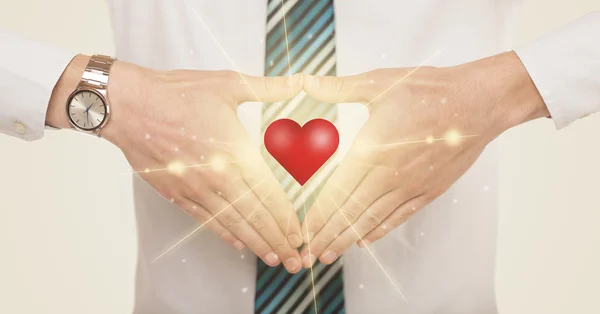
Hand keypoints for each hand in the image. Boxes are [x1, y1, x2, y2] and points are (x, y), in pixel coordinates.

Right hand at [47, 55, 305, 272]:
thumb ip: (269, 88)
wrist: (128, 105)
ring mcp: (195, 189)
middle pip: (254, 217)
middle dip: (277, 242)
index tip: (300, 237)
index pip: (269, 195)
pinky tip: (238, 244)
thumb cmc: (177, 93)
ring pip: (232, 224)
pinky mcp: (176, 194)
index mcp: (235, 153)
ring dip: (255, 244)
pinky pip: (205, 220)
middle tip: (295, 262)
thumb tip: (301, 82)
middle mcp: (218, 177)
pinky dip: (224, 234)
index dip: (286, 219)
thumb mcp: (228, 84)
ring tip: (274, 260)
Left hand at [299, 52, 548, 266]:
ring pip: (373, 220)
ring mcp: (411, 187)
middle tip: (309, 256)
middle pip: (351, 213)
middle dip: (327, 236)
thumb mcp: (378, 83)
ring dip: (348, 239)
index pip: (336, 192)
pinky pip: (399, 217)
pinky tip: (364, 240)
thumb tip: (305, 81)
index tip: (302, 232)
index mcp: (372, 150)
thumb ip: (338, 88)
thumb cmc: (429, 90)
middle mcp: (389, 175)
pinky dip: (379, 231)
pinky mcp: (429, 191)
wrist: (479, 102)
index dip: (318, 216)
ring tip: (330, 255)